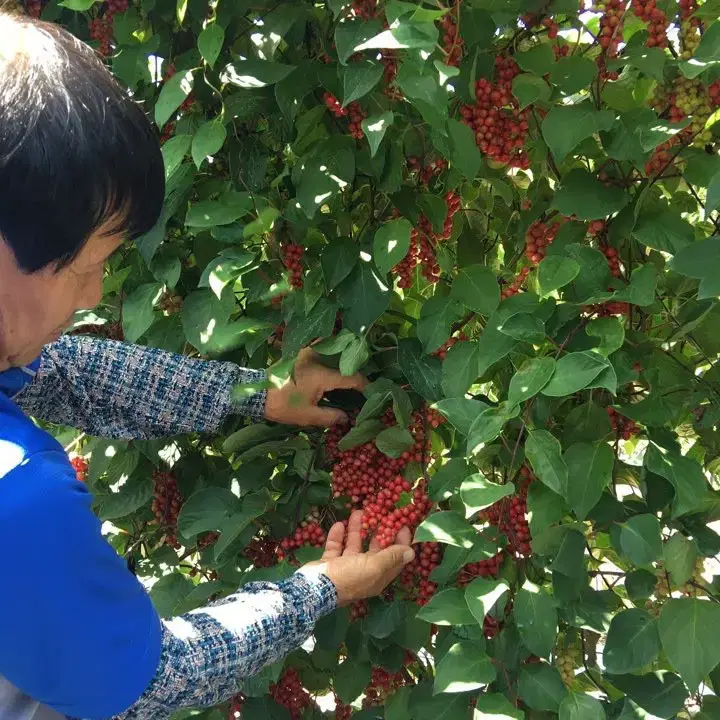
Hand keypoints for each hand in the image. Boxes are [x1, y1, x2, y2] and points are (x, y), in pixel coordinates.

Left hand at [264, 348, 365, 426]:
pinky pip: (323, 350)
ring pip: (335, 352)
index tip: (370, 395)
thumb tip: (347, 418)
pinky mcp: (302, 352)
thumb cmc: (283, 406)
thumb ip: (331, 416)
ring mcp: (309, 351)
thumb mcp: (308, 416)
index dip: (364, 387)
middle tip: (361, 389)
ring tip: (349, 379)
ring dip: (344, 363)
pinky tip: (333, 370)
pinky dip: (332, 357)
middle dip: (356, 374)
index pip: (352, 378)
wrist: (256, 393)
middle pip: (346, 363)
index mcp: (322, 374)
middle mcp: (318, 357)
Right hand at [300, 511, 414, 605]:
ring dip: (357, 529)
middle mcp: (363, 573)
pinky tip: (340, 524)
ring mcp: (345, 568)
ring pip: (354, 546)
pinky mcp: (329, 563)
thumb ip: (391, 557)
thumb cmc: (349, 577)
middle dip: (378, 532)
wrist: (315, 588)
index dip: (400, 543)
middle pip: (374, 550)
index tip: (404, 525)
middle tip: (382, 514)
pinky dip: (338, 536)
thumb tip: (411, 552)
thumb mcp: (374, 566)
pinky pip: (336, 547)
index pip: (394, 559)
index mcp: (377, 576)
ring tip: (359, 511)